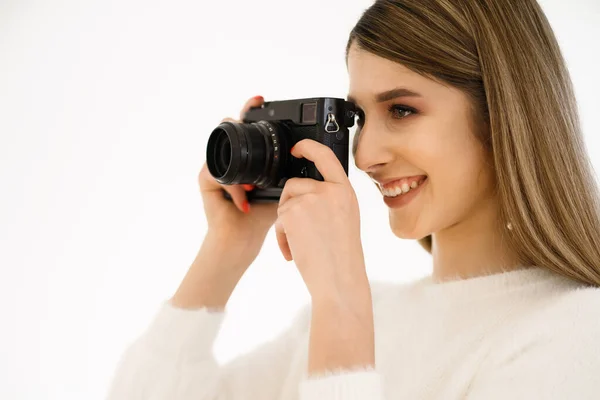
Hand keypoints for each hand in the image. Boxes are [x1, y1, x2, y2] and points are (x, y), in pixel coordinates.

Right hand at [198, 95, 277, 267]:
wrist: (243, 241)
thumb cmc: (264, 217)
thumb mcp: (282, 189)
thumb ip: (291, 172)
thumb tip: (316, 155)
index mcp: (249, 158)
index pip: (250, 129)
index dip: (253, 112)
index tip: (262, 99)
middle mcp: (231, 158)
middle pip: (230, 129)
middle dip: (239, 118)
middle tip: (249, 112)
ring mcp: (216, 167)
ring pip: (221, 147)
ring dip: (235, 153)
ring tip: (250, 169)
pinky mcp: (206, 180)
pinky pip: (217, 173)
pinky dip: (234, 187)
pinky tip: (247, 198)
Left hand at [275, 139, 368, 299]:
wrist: (339, 281)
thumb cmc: (342, 258)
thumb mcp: (344, 219)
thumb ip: (329, 201)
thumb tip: (301, 193)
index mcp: (345, 191)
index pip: (326, 156)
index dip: (309, 147)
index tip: (297, 148)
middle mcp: (330, 191)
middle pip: (295, 184)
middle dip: (290, 205)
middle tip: (301, 232)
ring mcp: (311, 199)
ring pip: (284, 202)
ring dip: (286, 224)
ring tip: (300, 246)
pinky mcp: (293, 212)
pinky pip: (278, 219)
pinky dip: (282, 237)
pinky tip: (294, 252)